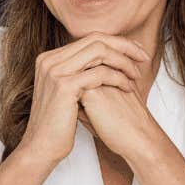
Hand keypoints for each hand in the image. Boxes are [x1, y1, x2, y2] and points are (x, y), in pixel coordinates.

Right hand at [19, 33, 150, 165]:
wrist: (42, 146)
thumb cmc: (58, 123)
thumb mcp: (66, 91)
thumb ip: (78, 72)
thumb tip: (104, 60)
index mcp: (49, 58)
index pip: (89, 39)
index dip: (116, 42)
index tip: (135, 52)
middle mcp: (49, 60)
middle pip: (95, 39)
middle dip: (124, 46)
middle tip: (143, 57)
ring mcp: (55, 71)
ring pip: (99, 51)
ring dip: (123, 61)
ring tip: (136, 75)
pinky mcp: (64, 86)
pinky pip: (100, 73)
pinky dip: (118, 78)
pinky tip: (127, 88)